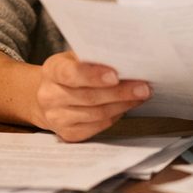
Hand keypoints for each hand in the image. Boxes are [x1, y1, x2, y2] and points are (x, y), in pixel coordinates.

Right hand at [35, 51, 150, 141]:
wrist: (49, 97)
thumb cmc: (70, 72)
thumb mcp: (75, 58)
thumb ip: (93, 58)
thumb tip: (125, 59)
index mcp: (52, 70)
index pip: (70, 73)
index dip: (93, 75)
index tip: (115, 75)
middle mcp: (50, 95)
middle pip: (88, 96)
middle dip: (119, 92)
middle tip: (143, 87)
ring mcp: (57, 117)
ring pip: (96, 114)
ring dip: (122, 105)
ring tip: (141, 96)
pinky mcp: (68, 133)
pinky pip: (97, 126)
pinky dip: (116, 116)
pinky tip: (127, 106)